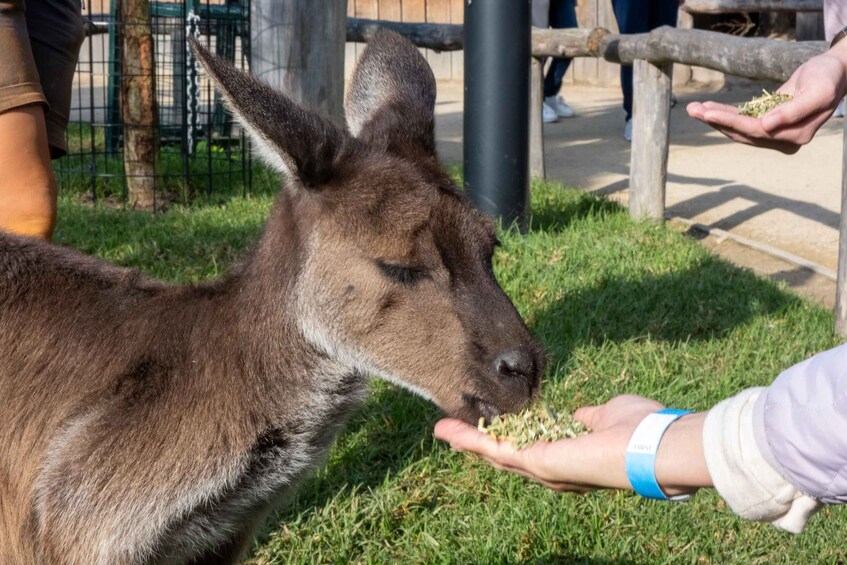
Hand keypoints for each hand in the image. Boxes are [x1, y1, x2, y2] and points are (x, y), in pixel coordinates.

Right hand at [434, 395, 710, 494]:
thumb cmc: (640, 427)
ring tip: (443, 430)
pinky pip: (499, 452)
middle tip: (449, 430)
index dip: (507, 435)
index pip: (530, 447)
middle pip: (506, 456)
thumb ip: (588, 417)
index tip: (488, 422)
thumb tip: (580, 416)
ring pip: (497, 456)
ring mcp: (546, 470)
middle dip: (477, 442)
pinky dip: (474, 442)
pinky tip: (453, 432)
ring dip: (468, 442)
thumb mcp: (606, 414)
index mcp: (570, 455)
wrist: (655, 445)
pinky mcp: (539, 464)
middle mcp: (555, 469)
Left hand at [686, 48, 846, 153]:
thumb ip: (795, 111)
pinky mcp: (768, 124)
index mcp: (796, 136)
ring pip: (739, 129)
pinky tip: (706, 109)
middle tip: (692, 109)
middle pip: (743, 133)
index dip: (731, 122)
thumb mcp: (818, 91)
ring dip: (715, 119)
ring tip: (693, 109)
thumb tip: (767, 126)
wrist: (834, 73)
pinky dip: (724, 115)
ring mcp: (775, 134)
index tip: (709, 113)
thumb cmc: (828, 78)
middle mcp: (783, 140)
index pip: (757, 131)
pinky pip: (742, 121)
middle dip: (716, 121)